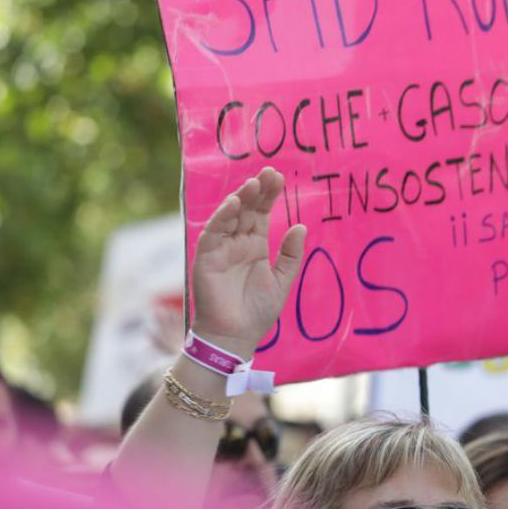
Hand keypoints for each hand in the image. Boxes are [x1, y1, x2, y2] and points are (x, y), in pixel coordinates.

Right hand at [190, 168, 306, 357]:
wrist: (236, 336)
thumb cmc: (258, 312)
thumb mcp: (282, 281)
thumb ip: (291, 255)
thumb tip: (301, 227)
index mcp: (255, 246)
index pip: (261, 214)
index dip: (269, 196)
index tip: (279, 177)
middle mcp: (237, 243)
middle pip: (246, 209)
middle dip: (257, 191)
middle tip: (269, 173)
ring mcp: (221, 249)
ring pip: (229, 217)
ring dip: (240, 199)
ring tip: (254, 184)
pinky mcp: (206, 258)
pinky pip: (213, 233)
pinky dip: (222, 218)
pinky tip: (234, 205)